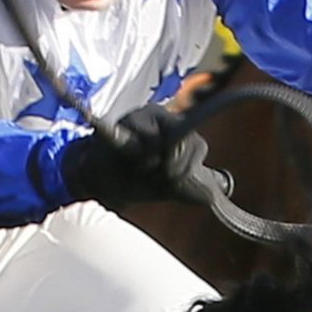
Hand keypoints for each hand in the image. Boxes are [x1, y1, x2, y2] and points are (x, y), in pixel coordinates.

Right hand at [66, 104, 222, 206]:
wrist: (100, 179)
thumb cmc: (135, 180)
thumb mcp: (166, 187)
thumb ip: (188, 189)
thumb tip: (211, 196)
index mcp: (180, 133)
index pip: (197, 146)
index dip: (187, 167)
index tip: (170, 180)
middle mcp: (165, 119)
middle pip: (184, 140)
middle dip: (170, 167)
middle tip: (151, 173)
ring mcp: (144, 116)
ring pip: (160, 140)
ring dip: (149, 161)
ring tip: (137, 165)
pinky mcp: (124, 121)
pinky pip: (138, 138)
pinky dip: (135, 154)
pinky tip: (127, 157)